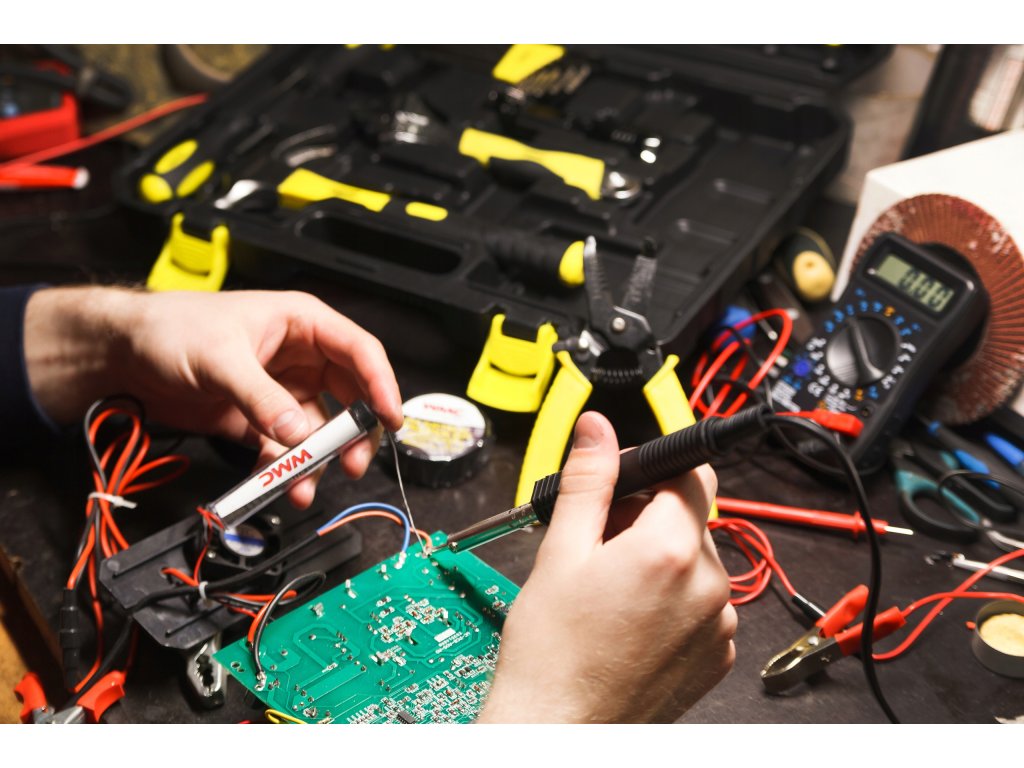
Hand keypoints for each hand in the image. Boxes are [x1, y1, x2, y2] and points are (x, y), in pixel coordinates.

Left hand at [24, 286, 402, 507]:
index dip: (381, 385)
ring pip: (318, 429)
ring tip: (305, 484)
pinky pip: (286, 446)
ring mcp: (283, 389)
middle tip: (353, 463)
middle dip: (353, 434)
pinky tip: (277, 481)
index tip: (390, 418)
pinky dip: (285, 467)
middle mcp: (301, 357)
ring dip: (317, 459)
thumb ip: (262, 398)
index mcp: (303, 323)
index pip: (360, 352)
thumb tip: (298, 433)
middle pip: (349, 397)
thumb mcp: (220, 358)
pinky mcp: (261, 417)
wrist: (122, 353)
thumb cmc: (171, 328)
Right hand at [477, 411, 735, 722]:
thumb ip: (588, 480)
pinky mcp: (716, 655)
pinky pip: (702, 603)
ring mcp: (716, 625)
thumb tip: (598, 431)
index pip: (692, 473)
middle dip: (647, 516)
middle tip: (598, 542)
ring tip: (609, 586)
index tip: (630, 483)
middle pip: (690, 517)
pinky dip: (672, 598)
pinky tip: (629, 616)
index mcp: (670, 550)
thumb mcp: (560, 551)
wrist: (559, 728)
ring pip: (695, 560)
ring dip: (659, 558)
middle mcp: (707, 586)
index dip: (656, 470)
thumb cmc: (553, 654)